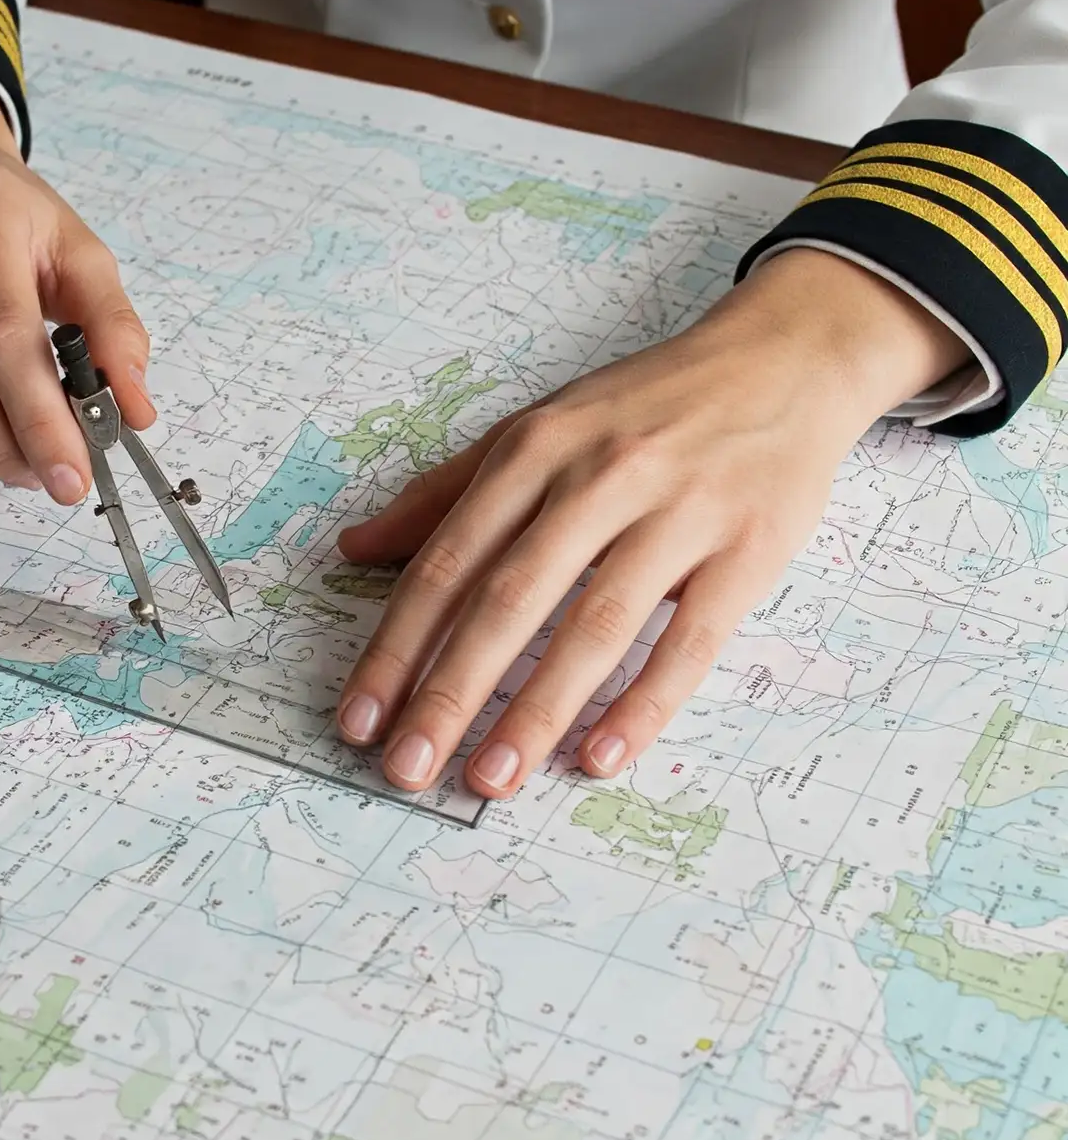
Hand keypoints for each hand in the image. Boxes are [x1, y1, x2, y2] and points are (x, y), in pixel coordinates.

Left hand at [334, 248, 972, 796]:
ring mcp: (676, 515)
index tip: (357, 718)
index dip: (395, 646)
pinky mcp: (746, 552)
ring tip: (490, 780)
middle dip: (449, 692)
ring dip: (537, 712)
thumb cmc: (643, 406)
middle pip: (508, 600)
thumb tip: (354, 548)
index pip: (446, 563)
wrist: (784, 359)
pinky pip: (688, 641)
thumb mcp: (535, 427)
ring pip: (593, 626)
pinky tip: (600, 758)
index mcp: (533, 450)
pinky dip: (643, 703)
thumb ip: (444, 493)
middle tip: (406, 767)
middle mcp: (597, 480)